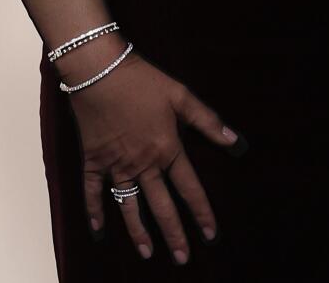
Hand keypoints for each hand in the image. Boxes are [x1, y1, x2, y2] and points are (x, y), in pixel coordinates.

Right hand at [58, 49, 241, 263]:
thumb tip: (236, 142)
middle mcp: (143, 164)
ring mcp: (115, 165)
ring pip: (129, 206)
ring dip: (139, 232)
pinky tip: (99, 232)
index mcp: (167, 149)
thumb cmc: (143, 80)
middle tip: (182, 258)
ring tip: (148, 253)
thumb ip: (209, 121)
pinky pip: (92, 193)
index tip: (211, 234)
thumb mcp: (181, 96)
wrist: (99, 71)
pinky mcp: (92, 161)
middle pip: (161, 206)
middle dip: (174, 234)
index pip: (190, 189)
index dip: (202, 212)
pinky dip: (94, 212)